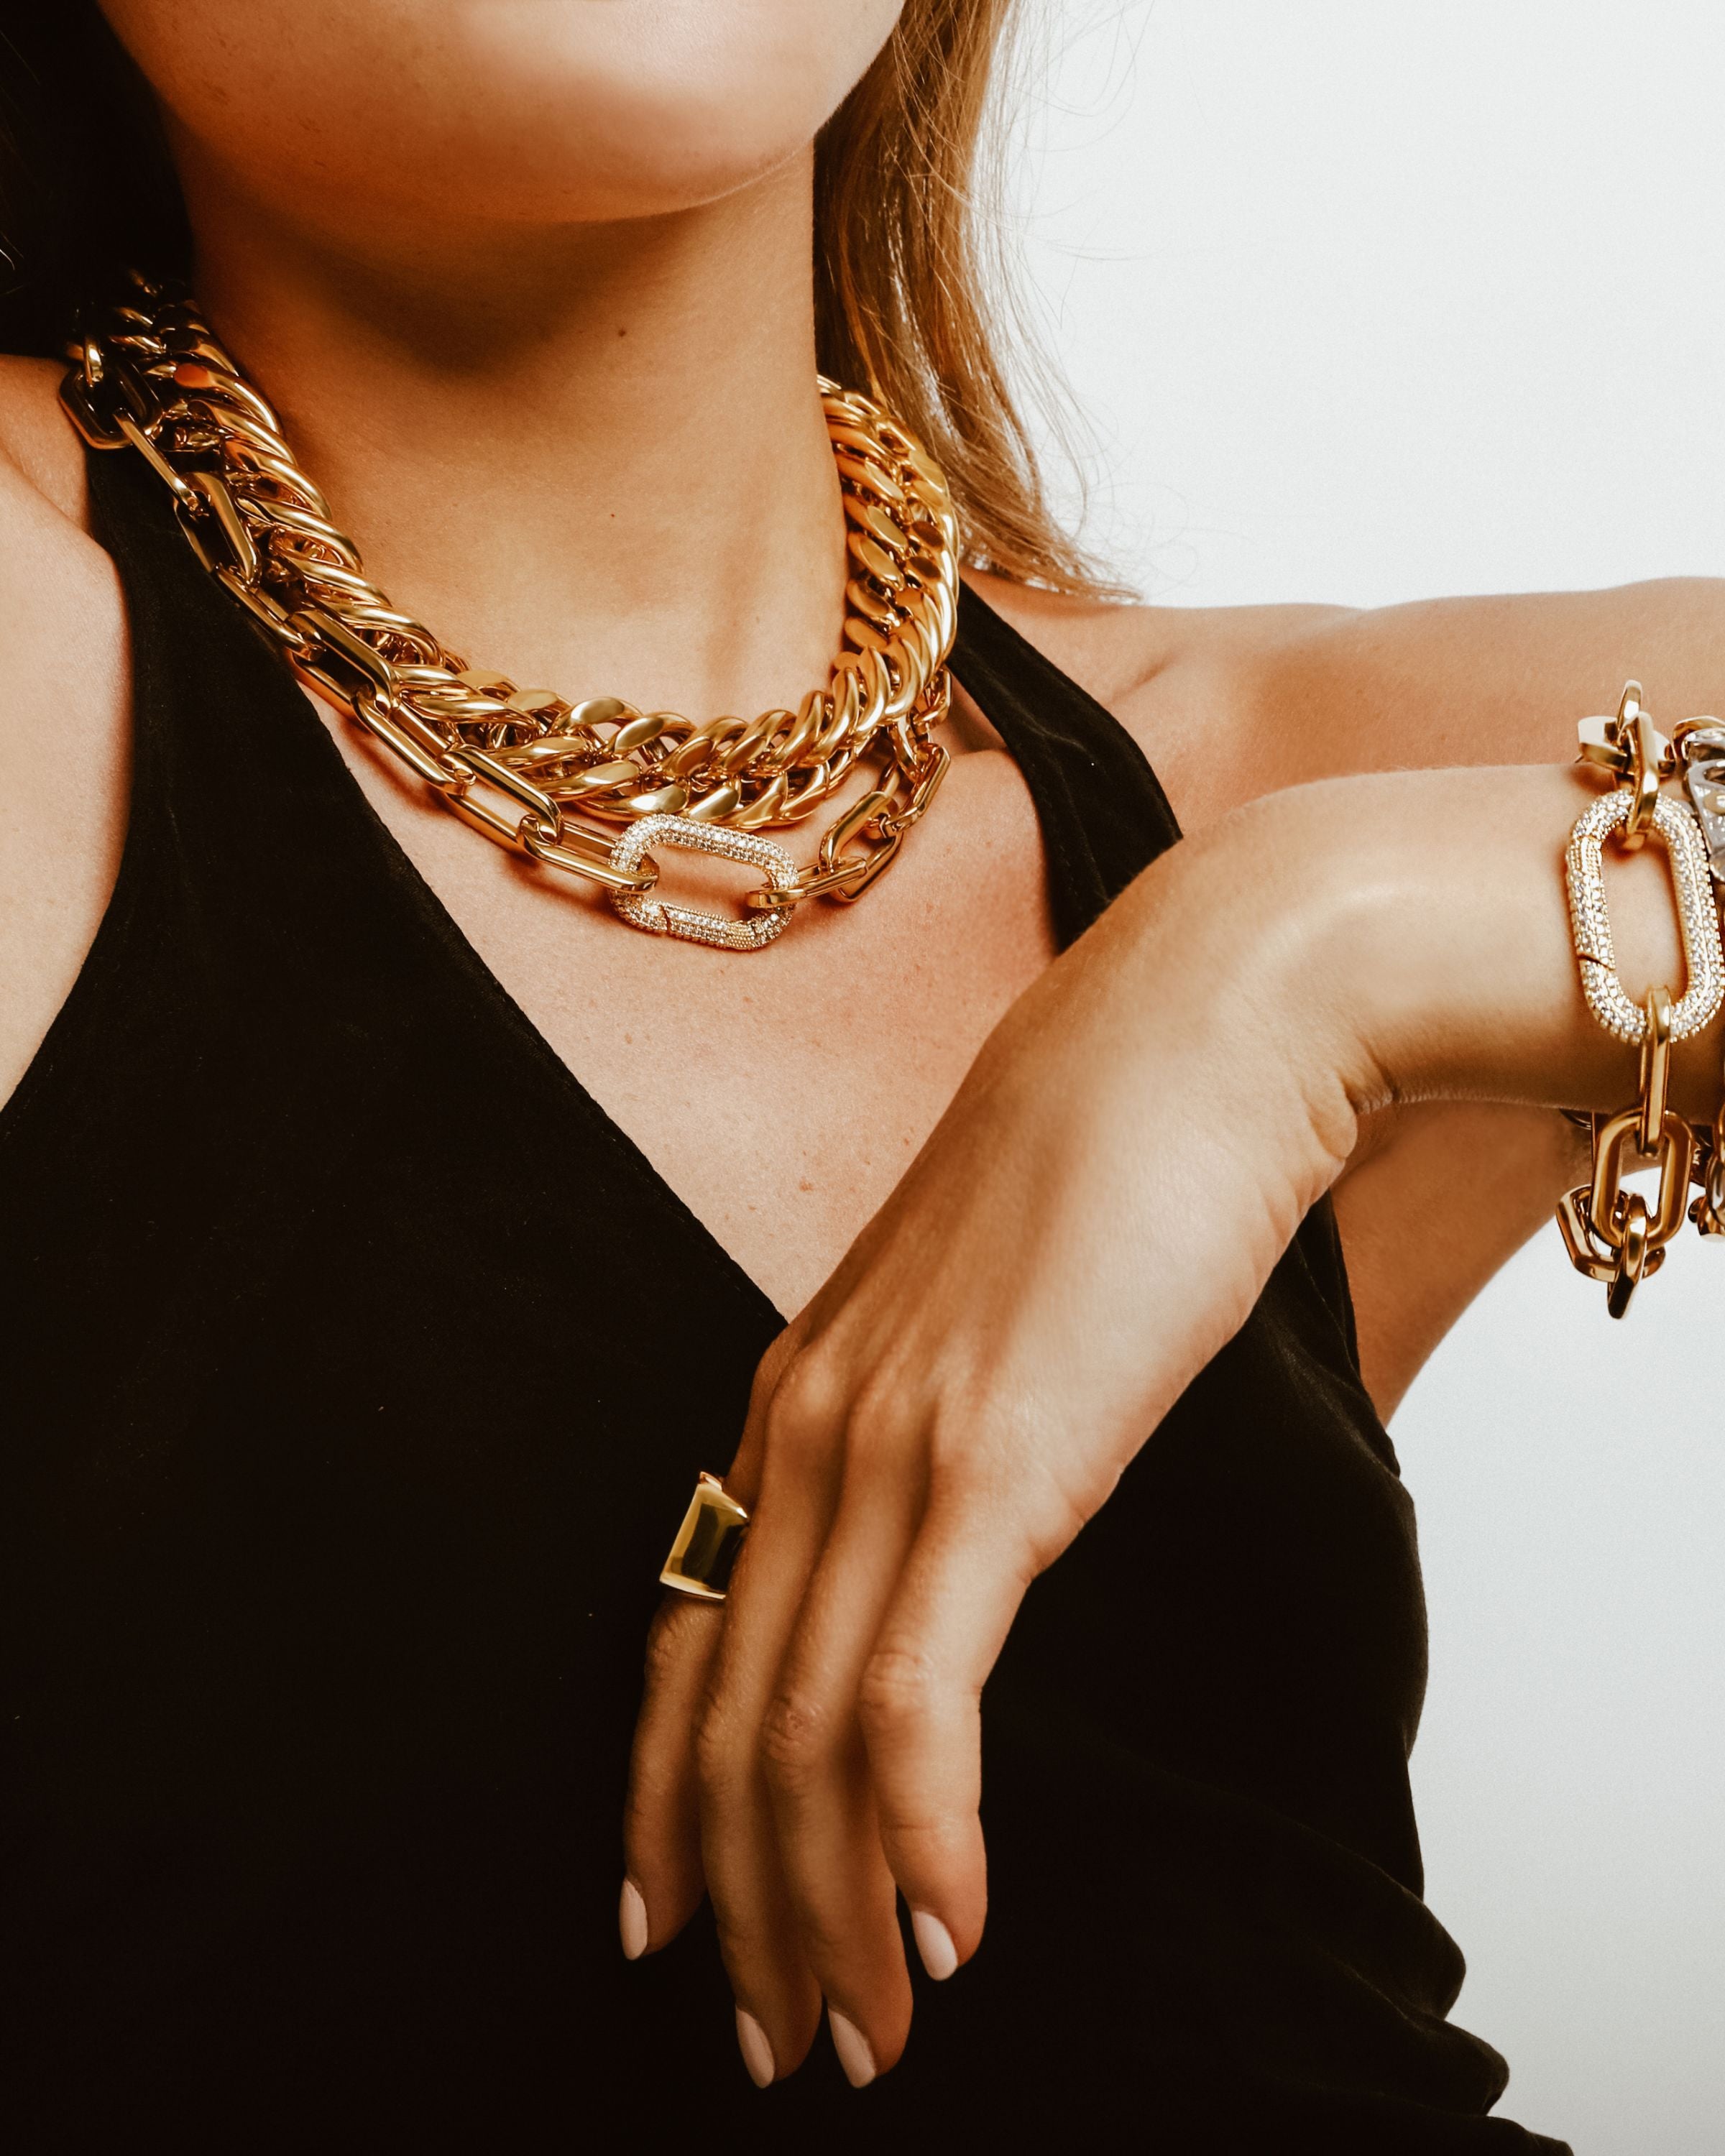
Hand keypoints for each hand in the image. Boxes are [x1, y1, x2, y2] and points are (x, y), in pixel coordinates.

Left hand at [619, 759, 1714, 2088]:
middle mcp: (808, 1427)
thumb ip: (950, 1424)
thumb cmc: (1115, 1156)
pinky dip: (922, 1838)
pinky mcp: (993, 1463)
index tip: (668, 1917)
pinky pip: (920, 1699)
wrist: (1201, 1029)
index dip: (665, 1794)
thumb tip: (968, 1531)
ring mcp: (888, 1444)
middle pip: (728, 1713)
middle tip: (767, 2042)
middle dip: (736, 1902)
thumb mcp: (992, 1314)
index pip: (690, 1630)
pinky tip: (952, 1932)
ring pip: (805, 1731)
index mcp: (795, 1392)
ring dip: (827, 1912)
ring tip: (860, 2039)